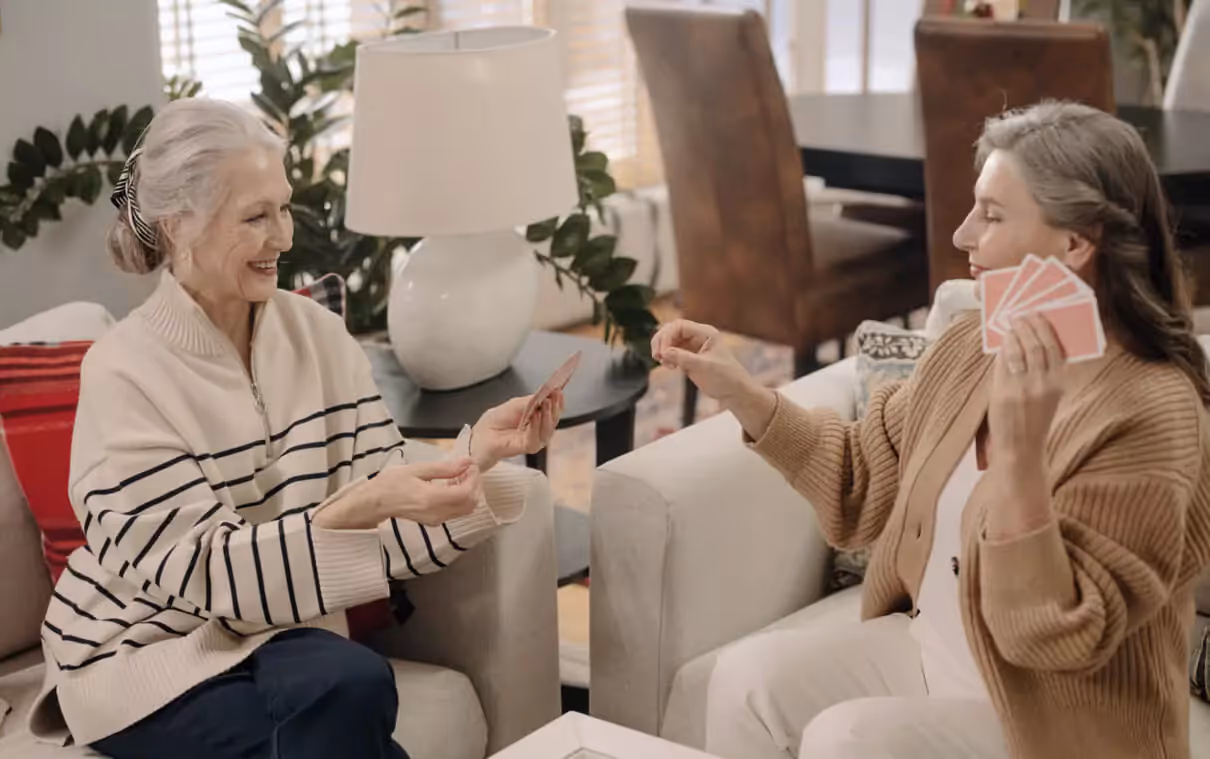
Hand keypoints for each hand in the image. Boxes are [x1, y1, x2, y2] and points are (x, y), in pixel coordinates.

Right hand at [313, 458, 481, 529]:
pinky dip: (461, 499)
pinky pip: (456, 512)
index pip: (467, 492)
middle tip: (468, 469)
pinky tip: (451, 485)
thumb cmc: (390, 484)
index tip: (471, 464)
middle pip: (471, 503)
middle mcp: (437, 513)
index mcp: (432, 499)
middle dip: (475, 485)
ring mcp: (436, 520)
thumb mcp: (416, 470)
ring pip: (466, 509)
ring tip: (460, 475)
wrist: (374, 504)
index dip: (473, 478)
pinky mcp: (434, 522)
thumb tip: (466, 462)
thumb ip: (444, 468)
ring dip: (469, 492)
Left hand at [471, 391, 564, 471]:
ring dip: (547, 415)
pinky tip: (535, 416)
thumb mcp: (515, 405)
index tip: (558, 389)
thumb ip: (530, 402)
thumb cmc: (497, 420)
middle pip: (553, 420)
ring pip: (547, 430)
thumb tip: (545, 395)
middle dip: (554, 407)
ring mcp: (534, 440)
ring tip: (546, 403)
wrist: (481, 435)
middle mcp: (539, 430)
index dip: (558, 400)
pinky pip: (535, 439)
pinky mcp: (526, 448)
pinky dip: (536, 426)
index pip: (553, 410)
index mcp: (538, 418)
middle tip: (553, 395)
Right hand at [653, 319, 777, 438]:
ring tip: (664, 363)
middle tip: (657, 356)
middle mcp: (698, 336)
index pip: (680, 326)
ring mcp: (692, 346)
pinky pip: (671, 351)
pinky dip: (666, 357)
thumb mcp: (704, 367)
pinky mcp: (688, 356)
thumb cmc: (725, 378)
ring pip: (670, 341)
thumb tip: (664, 352)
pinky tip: (669, 366)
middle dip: (662, 342)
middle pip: (671, 330)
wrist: (733, 391)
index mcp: (706, 333)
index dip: (667, 337)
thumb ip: (684, 358)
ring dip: (662, 350)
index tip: (663, 353)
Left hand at [988, 313, 1064, 473]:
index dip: (1046, 330)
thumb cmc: (1033, 421)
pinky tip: (1001, 343)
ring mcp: (1023, 388)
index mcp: (1059, 384)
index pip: (1055, 349)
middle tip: (1021, 315)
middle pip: (1037, 346)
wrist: (1021, 448)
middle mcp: (1044, 384)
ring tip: (1010, 325)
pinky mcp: (1004, 393)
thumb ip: (1043, 373)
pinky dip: (1003, 350)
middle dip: (1029, 327)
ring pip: (1020, 351)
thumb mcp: (1048, 396)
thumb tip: (1028, 343)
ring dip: (1015, 334)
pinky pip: (1003, 364)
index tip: (1039, 316)